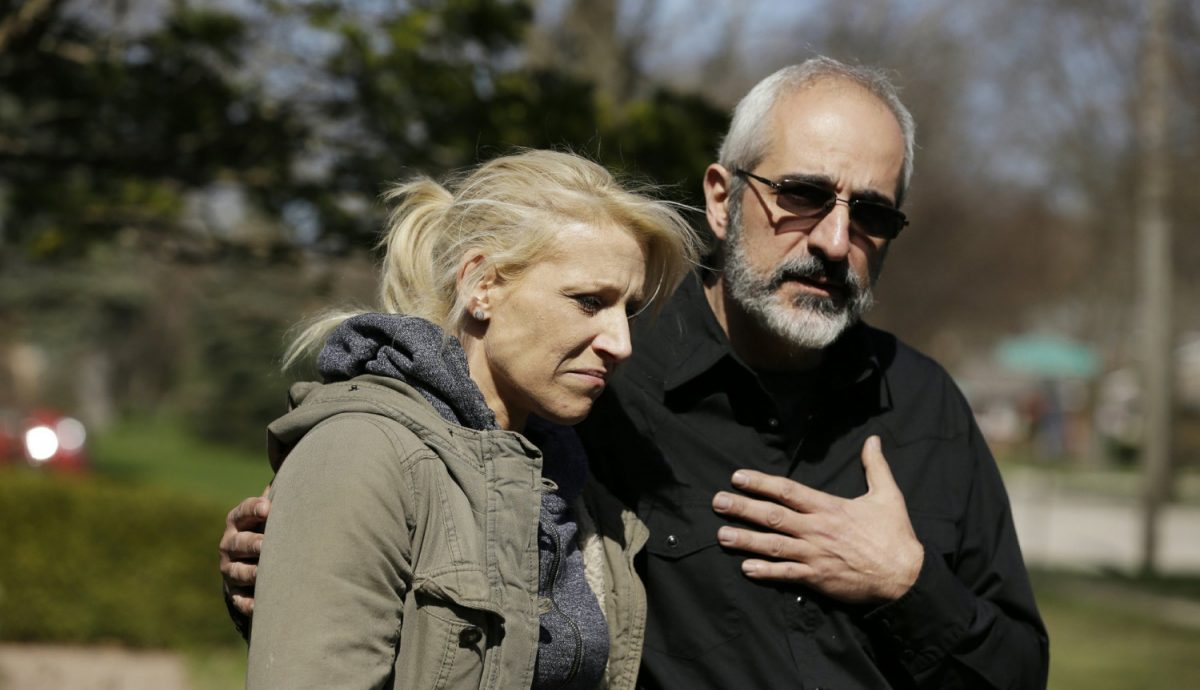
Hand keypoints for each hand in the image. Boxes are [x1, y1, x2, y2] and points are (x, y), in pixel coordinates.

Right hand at [219, 485, 270, 616]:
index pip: (243, 511)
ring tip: (265, 574)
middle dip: (252, 543)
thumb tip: (308, 472)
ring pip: (238, 572)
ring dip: (251, 573)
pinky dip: (249, 603)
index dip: (254, 509)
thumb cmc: (272, 528)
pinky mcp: (233, 592)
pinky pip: (239, 600)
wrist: (253, 560)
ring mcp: (230, 569)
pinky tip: (261, 606)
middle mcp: (230, 543)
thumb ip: (283, 497)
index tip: (268, 508)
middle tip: (266, 545)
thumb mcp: (273, 513)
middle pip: (239, 543)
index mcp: (239, 521)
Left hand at [711, 435, 923, 602]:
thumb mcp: (888, 495)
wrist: (906, 577)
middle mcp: (817, 529)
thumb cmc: (895, 536)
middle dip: (742, 508)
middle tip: (718, 502)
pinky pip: (787, 574)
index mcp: (829, 508)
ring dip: (746, 540)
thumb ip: (876, 466)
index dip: (761, 483)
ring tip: (722, 534)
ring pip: (774, 545)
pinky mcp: (818, 578)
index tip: (738, 477)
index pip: (788, 491)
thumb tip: (873, 439)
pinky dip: (766, 571)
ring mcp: (815, 554)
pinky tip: (746, 568)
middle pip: (773, 516)